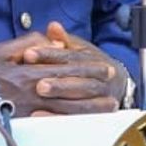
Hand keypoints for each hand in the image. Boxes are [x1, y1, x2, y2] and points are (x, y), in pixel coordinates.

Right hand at [0, 25, 123, 116]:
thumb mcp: (3, 50)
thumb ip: (30, 43)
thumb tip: (51, 39)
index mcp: (29, 69)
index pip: (65, 69)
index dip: (88, 69)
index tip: (105, 70)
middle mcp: (30, 88)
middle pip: (70, 90)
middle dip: (94, 90)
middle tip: (114, 90)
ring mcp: (26, 106)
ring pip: (63, 108)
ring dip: (88, 108)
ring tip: (106, 108)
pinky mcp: (19, 119)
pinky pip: (47, 122)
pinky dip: (66, 122)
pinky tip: (80, 123)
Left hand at [12, 21, 129, 115]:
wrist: (116, 84)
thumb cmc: (90, 65)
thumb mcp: (80, 50)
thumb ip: (64, 40)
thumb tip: (53, 27)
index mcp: (96, 59)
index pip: (72, 56)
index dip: (50, 54)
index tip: (29, 54)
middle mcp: (103, 79)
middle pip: (81, 80)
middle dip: (59, 82)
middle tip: (38, 84)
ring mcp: (103, 98)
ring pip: (83, 101)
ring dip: (60, 100)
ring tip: (39, 98)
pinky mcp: (98, 115)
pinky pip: (78, 119)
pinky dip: (58, 117)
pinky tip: (40, 115)